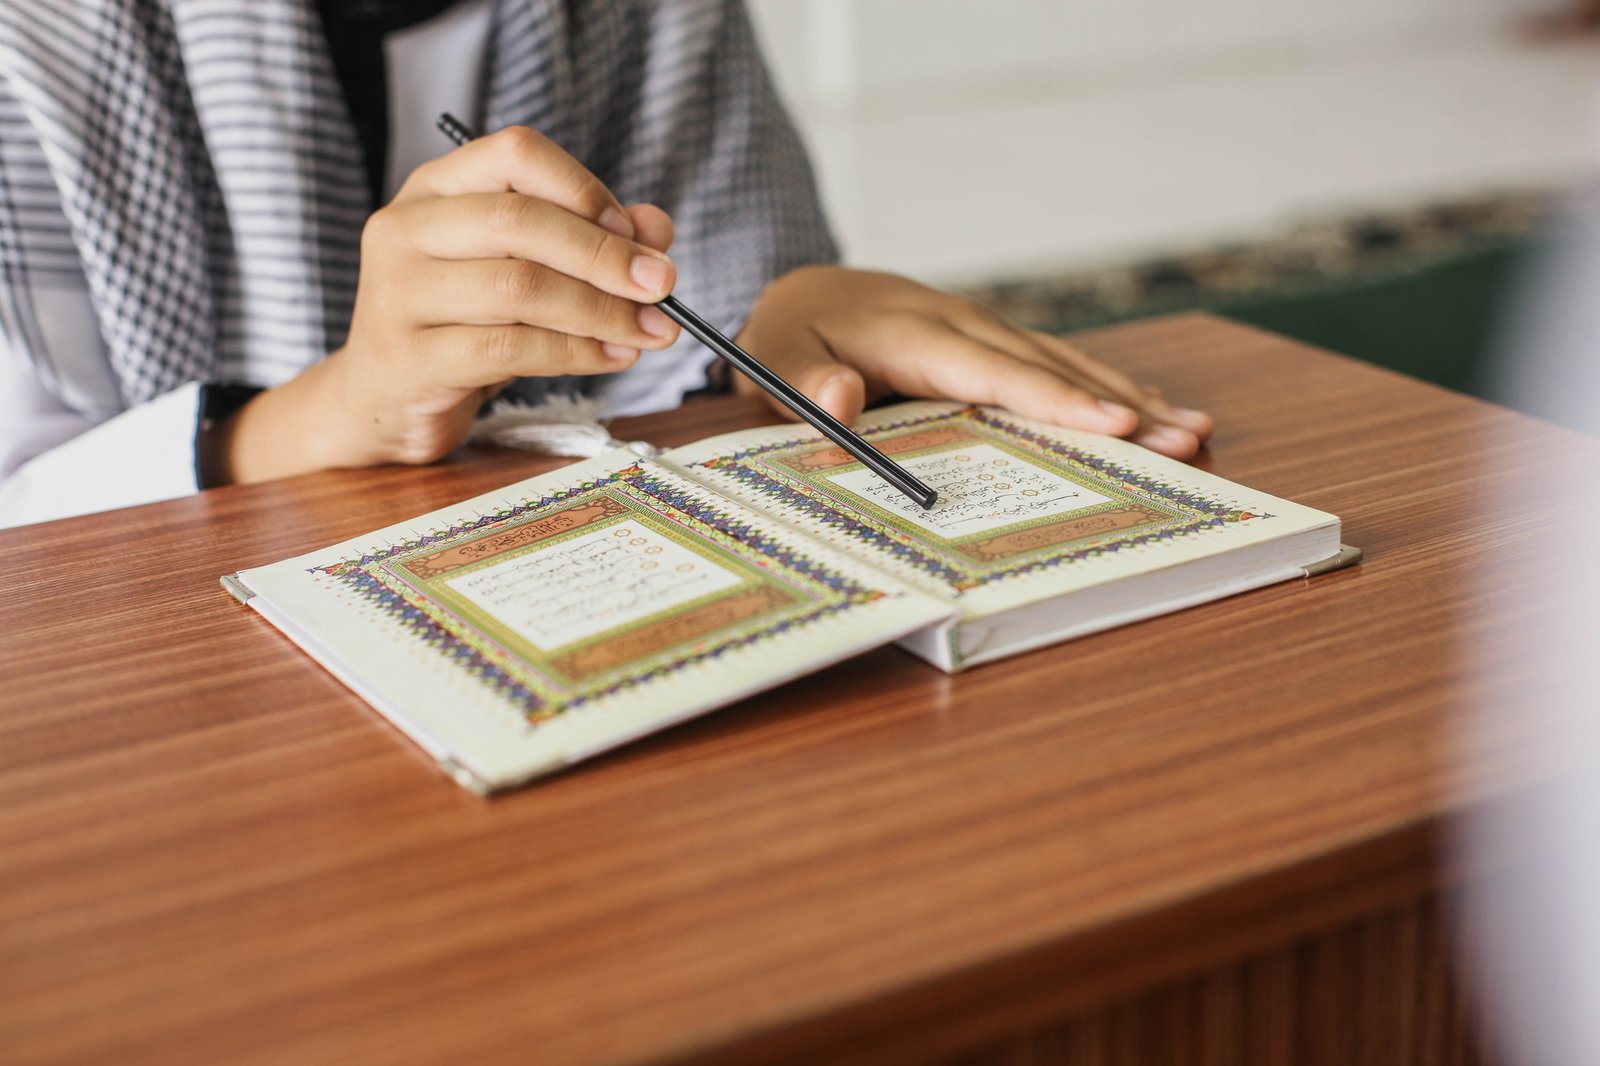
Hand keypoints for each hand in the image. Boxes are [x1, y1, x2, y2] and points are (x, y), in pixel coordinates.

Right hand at [216, 126, 681, 481]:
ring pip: (519, 287)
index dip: (583, 187)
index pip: (515, 153)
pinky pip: (509, 348)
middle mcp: (407, 228)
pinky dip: (575, 353)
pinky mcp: (410, 357)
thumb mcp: (523, 271)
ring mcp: (399, 293)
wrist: (383, 401)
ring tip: (648, 332)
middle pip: (521, 220)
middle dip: (606, 255)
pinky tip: (611, 358)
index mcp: (435, 188)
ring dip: (601, 311)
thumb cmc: (463, 324)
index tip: (634, 231)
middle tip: (664, 286)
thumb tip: (656, 229)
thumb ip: (588, 241)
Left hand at [734, 266, 1213, 457]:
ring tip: (1195, 431)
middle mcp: (961, 324)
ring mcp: (983, 328)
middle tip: (1187, 439)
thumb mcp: (776, 360)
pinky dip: (1106, 387)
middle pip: (1051, 369)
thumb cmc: (790, 337)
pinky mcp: (993, 341)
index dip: (1056, 400)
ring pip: (1065, 362)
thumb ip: (804, 384)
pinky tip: (1152, 409)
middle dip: (1121, 406)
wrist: (805, 292)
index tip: (1116, 421)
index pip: (994, 372)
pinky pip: (1055, 363)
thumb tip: (841, 399)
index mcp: (913, 333)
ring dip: (1131, 397)